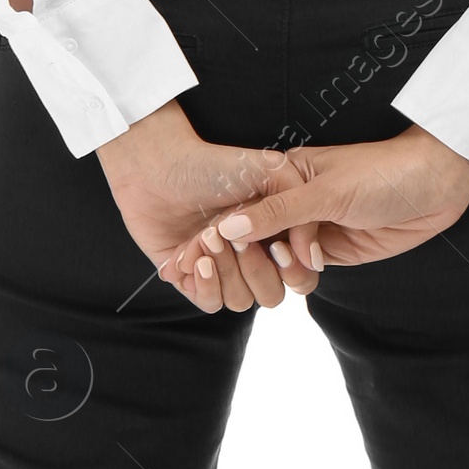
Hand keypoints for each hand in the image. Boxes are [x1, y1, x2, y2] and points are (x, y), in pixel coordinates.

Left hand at [97, 101, 320, 313]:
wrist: (158, 167)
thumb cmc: (214, 166)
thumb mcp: (272, 173)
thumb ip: (301, 211)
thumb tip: (310, 257)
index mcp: (274, 235)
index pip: (300, 274)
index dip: (292, 270)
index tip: (275, 246)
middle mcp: (250, 257)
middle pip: (271, 295)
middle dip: (256, 269)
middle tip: (237, 239)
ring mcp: (221, 269)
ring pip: (240, 300)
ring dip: (227, 272)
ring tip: (208, 238)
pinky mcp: (191, 279)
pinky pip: (210, 303)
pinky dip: (206, 285)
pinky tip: (196, 260)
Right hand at [172, 124, 468, 294]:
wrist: (438, 184)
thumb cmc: (383, 172)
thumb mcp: (327, 191)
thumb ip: (278, 213)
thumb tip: (229, 228)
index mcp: (281, 178)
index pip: (239, 209)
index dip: (218, 233)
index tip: (199, 255)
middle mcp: (290, 205)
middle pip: (251, 240)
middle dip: (243, 258)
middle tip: (240, 267)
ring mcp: (311, 230)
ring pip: (275, 261)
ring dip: (278, 269)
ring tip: (295, 263)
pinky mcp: (333, 251)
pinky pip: (302, 273)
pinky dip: (299, 277)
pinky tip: (303, 274)